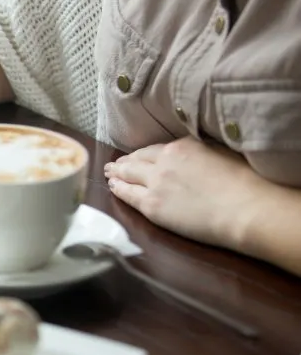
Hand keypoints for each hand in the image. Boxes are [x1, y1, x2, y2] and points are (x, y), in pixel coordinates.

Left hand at [104, 136, 263, 247]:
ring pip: (128, 175)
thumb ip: (200, 151)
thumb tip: (191, 153)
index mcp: (183, 146)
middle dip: (124, 161)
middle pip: (137, 160)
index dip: (143, 153)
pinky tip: (112, 187)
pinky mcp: (152, 206)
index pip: (155, 149)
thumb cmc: (245, 182)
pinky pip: (128, 195)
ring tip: (109, 173)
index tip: (136, 155)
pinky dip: (118, 189)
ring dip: (116, 173)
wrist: (245, 208)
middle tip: (114, 164)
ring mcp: (155, 183)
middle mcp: (164, 161)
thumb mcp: (221, 153)